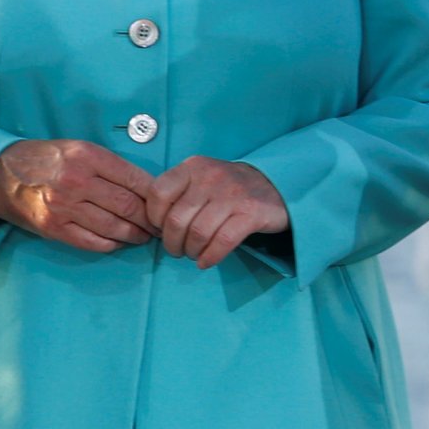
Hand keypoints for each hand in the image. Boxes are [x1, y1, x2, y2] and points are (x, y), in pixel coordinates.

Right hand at [0, 139, 156, 252]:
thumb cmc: (47, 159)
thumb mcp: (79, 148)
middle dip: (149, 219)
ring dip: (135, 235)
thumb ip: (110, 166)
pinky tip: (120, 242)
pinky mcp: (55, 228)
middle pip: (127, 205)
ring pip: (114, 227)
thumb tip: (146, 188)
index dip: (155, 195)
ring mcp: (64, 207)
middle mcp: (77, 181)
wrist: (3, 175)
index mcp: (87, 156)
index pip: (134, 178)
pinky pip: (93, 242)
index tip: (166, 203)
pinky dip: (112, 244)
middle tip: (160, 225)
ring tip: (144, 236)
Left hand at [145, 157, 287, 269]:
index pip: (158, 193)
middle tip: (178, 251)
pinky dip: (210, 256)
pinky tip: (206, 261)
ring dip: (191, 252)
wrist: (275, 184)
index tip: (161, 230)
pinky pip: (223, 241)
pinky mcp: (252, 213)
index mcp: (193, 167)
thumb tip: (154, 225)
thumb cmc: (228, 188)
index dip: (154, 218)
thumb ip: (178, 194)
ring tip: (194, 255)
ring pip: (198, 233)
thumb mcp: (201, 178)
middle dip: (172, 243)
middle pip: (176, 220)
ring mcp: (232, 194)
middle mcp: (210, 177)